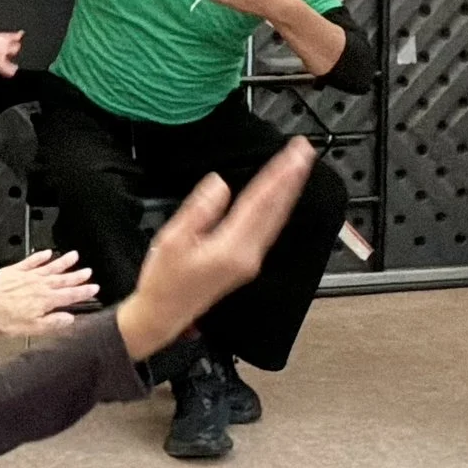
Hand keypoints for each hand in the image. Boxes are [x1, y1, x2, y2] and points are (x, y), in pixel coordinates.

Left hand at [0, 249, 94, 336]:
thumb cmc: (4, 319)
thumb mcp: (31, 328)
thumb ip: (52, 322)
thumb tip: (69, 319)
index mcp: (45, 301)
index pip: (69, 295)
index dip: (83, 292)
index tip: (94, 288)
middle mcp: (39, 286)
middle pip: (62, 279)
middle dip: (77, 276)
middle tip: (88, 271)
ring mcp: (27, 276)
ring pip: (50, 267)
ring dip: (63, 262)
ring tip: (74, 256)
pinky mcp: (15, 271)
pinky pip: (31, 261)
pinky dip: (40, 256)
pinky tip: (47, 252)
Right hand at [115, 139, 316, 361]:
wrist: (162, 315)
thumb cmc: (164, 282)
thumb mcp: (172, 240)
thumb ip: (199, 210)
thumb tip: (219, 184)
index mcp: (231, 248)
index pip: (260, 202)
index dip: (278, 174)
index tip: (294, 154)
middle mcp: (247, 256)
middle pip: (275, 210)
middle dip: (292, 178)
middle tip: (305, 152)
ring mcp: (249, 261)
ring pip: (275, 220)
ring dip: (288, 192)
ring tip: (297, 169)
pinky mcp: (246, 264)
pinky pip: (268, 230)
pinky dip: (277, 209)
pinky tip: (281, 199)